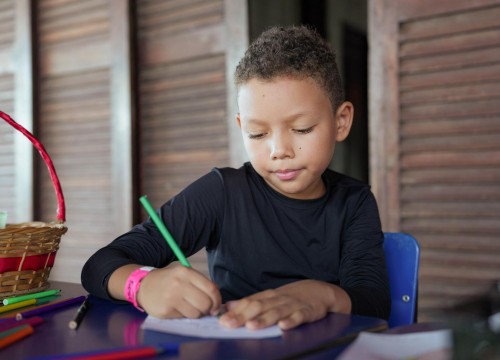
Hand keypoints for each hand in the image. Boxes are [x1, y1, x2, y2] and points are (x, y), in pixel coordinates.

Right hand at [137, 265, 221, 318]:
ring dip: (197, 313)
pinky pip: (184, 317)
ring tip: (190, 308)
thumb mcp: (184, 274)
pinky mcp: (166, 311)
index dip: (217, 299)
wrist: (144, 285)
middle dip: (208, 308)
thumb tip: (217, 300)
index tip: (216, 305)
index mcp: (186, 272)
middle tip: (205, 309)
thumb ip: (200, 283)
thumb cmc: (169, 280)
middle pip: (205, 302)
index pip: (211, 288)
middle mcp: (179, 284)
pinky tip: (179, 309)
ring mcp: (171, 298)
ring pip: (196, 313)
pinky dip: (185, 315)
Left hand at [219, 280, 349, 329]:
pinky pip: (299, 317)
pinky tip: (283, 326)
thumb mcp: (269, 297)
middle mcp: (278, 300)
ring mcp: (292, 305)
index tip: (221, 319)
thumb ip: (249, 303)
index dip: (234, 311)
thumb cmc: (290, 297)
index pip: (249, 302)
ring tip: (251, 326)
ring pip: (276, 312)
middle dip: (243, 316)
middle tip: (229, 324)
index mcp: (268, 296)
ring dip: (263, 319)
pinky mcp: (307, 312)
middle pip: (259, 306)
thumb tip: (227, 307)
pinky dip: (291, 321)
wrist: (318, 291)